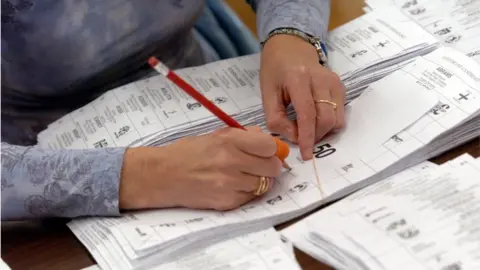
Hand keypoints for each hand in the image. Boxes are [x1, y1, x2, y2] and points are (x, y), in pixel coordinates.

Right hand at [119, 127, 281, 210]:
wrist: (162, 175)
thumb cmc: (187, 153)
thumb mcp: (215, 136)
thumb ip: (243, 136)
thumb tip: (267, 140)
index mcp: (229, 141)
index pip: (269, 146)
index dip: (271, 149)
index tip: (266, 152)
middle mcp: (231, 162)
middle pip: (272, 167)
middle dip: (269, 166)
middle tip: (259, 165)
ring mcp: (229, 184)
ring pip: (264, 184)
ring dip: (259, 181)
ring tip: (244, 176)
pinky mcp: (226, 202)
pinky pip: (250, 198)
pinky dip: (247, 193)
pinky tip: (233, 186)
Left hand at [260, 34, 345, 159]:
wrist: (290, 46)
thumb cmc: (275, 71)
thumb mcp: (266, 93)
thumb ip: (276, 118)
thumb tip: (295, 138)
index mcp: (298, 78)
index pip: (308, 114)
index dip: (308, 137)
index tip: (306, 155)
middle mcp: (321, 79)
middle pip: (326, 119)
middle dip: (316, 136)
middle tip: (302, 140)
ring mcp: (334, 82)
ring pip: (337, 119)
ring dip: (324, 132)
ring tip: (308, 129)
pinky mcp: (341, 86)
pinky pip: (340, 113)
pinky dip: (329, 123)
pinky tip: (315, 120)